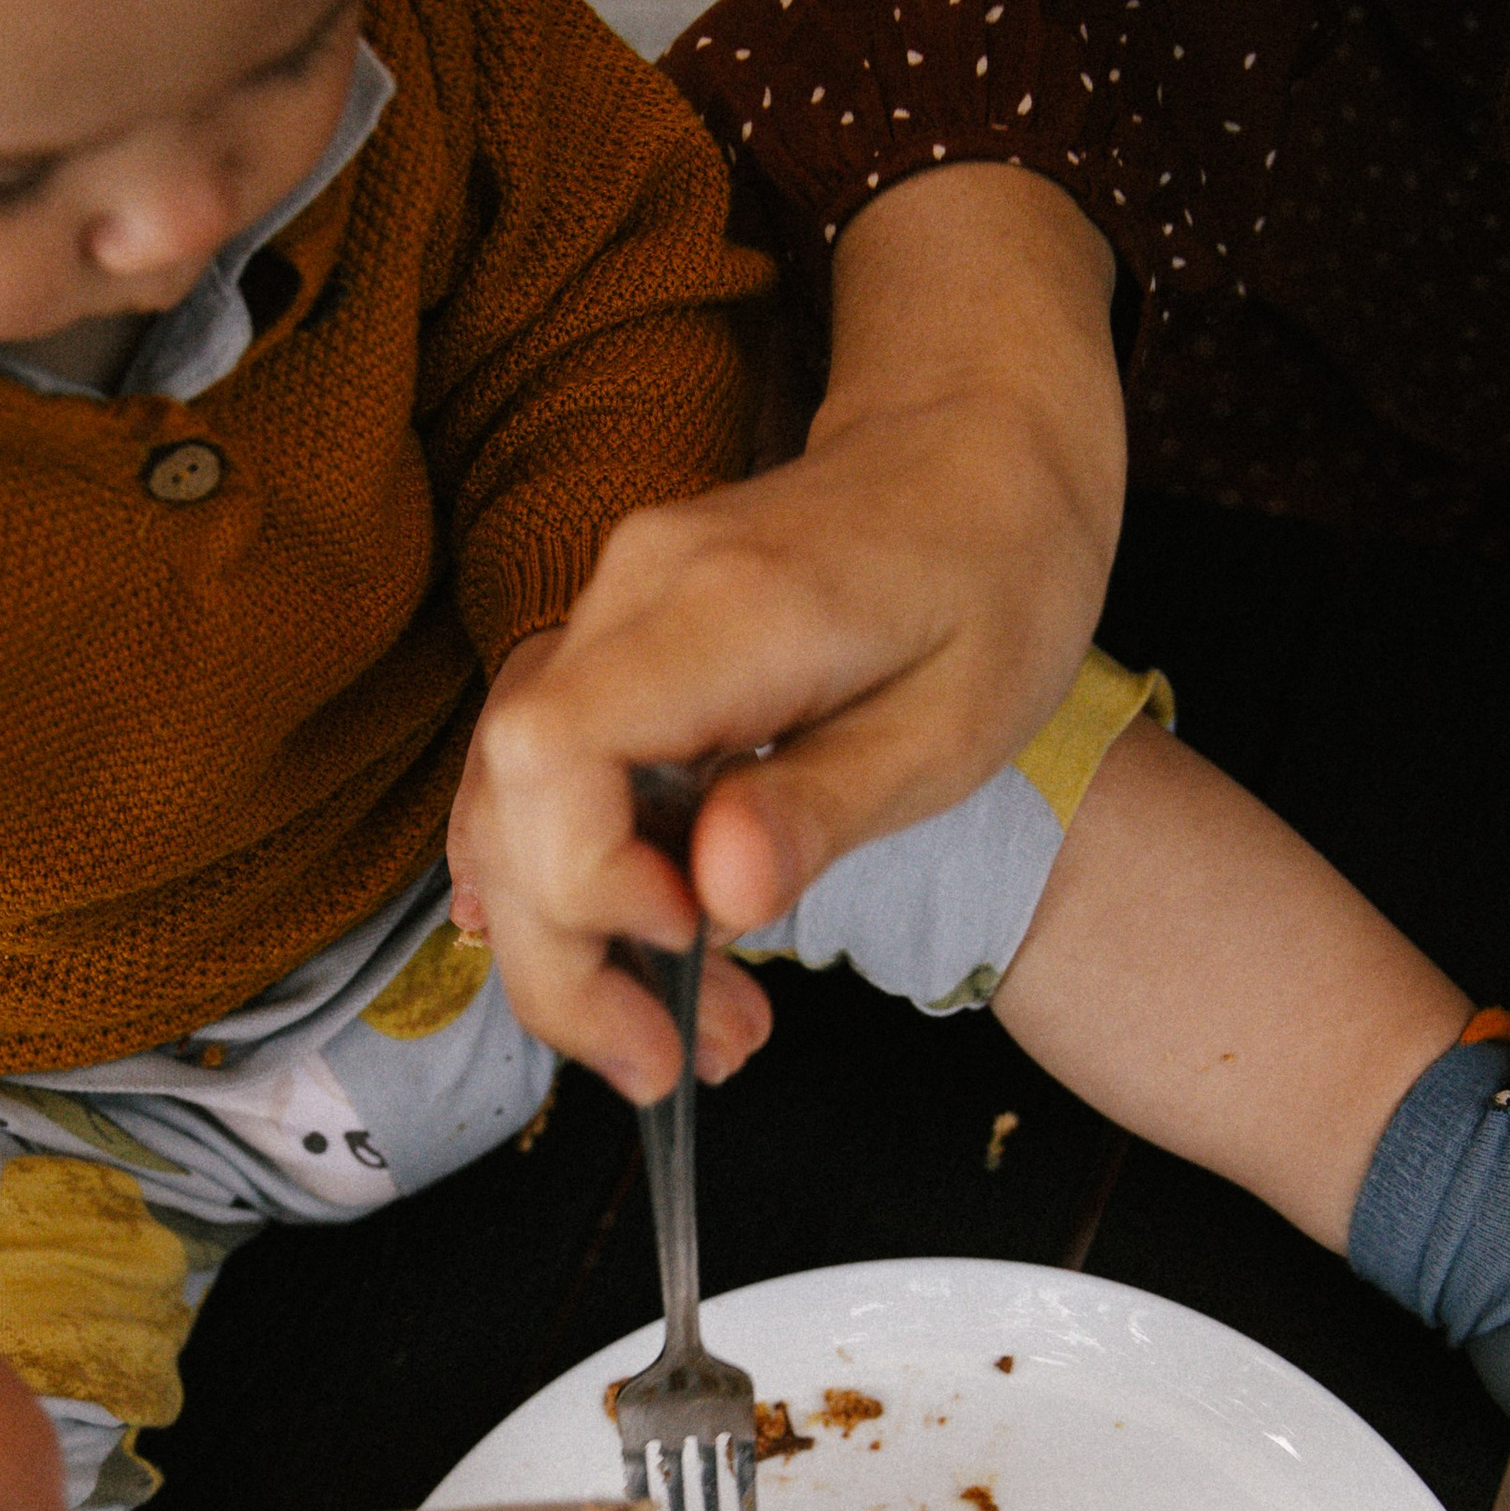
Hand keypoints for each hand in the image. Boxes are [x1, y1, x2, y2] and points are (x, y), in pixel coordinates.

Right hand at [449, 164, 1124, 1095]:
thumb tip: (715, 900)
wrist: (979, 442)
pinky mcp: (615, 643)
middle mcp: (636, 595)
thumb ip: (823, 807)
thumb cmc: (997, 575)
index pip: (556, 749)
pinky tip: (603, 961)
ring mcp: (612, 611)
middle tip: (665, 1068)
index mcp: (727, 609)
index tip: (687, 948)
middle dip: (566, 960)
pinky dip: (561, 876)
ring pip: (513, 794)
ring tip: (678, 1036)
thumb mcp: (957, 720)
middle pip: (513, 791)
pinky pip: (542, 770)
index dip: (582, 878)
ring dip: (573, 938)